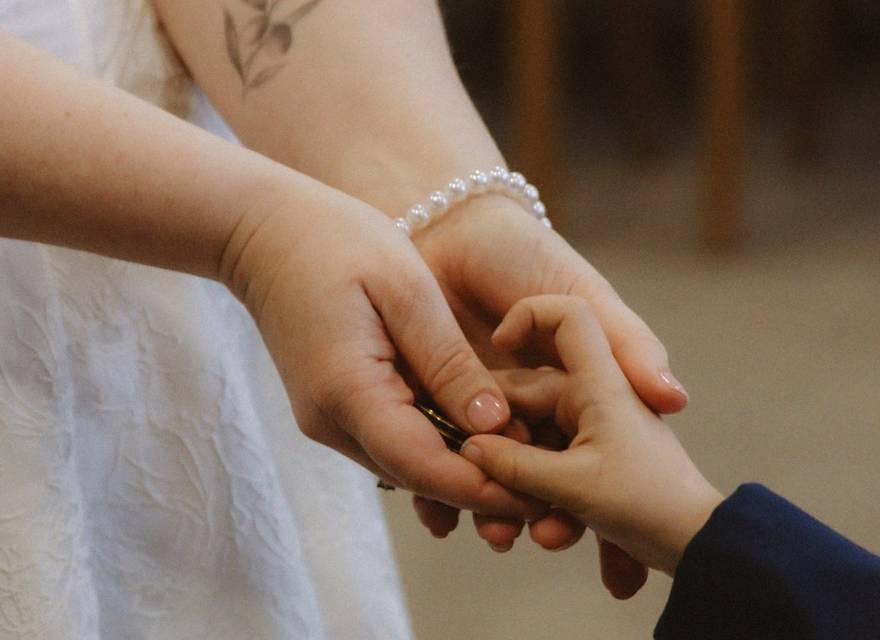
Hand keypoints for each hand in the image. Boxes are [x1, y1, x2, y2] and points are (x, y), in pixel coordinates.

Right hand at [217, 180, 546, 518]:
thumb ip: (448, 362)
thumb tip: (493, 426)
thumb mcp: (406, 290)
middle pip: (417, 475)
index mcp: (348, 392)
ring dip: (462, 468)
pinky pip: (393, 438)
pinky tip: (478, 433)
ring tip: (525, 462)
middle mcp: (332, 421)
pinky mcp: (334, 406)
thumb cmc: (336, 242)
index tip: (538, 497)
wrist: (263, 232)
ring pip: (407, 462)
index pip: (424, 466)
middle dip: (482, 486)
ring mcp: (328, 418)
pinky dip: (437, 443)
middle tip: (545, 489)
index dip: (483, 488)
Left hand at [409, 196, 689, 596]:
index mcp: (570, 396)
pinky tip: (442, 516)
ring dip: (495, 514)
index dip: (610, 503)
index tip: (620, 545)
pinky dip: (436, 491)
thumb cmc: (523, 254)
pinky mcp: (426, 411)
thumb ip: (625, 344)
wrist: (446, 229)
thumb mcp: (582, 296)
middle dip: (550, 519)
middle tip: (552, 538)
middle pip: (542, 482)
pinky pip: (431, 460)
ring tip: (498, 536)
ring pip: (488, 480)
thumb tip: (675, 401)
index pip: (594, 460)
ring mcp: (472, 416)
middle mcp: (525, 414)